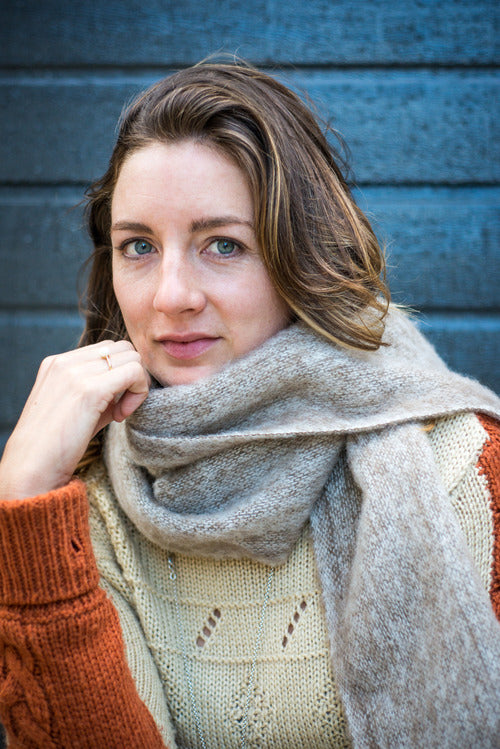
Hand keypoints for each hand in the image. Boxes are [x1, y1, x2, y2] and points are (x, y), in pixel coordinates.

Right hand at [0, 340, 149, 499]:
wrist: (32, 468)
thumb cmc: (55, 445)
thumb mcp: (76, 408)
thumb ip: (100, 391)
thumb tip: (130, 386)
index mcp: (58, 363)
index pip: (107, 349)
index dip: (119, 374)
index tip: (113, 405)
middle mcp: (65, 362)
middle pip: (123, 349)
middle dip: (132, 375)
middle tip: (122, 408)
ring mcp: (75, 373)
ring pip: (132, 357)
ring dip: (136, 384)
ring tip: (120, 413)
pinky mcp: (89, 389)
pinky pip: (134, 372)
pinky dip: (138, 393)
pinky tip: (121, 417)